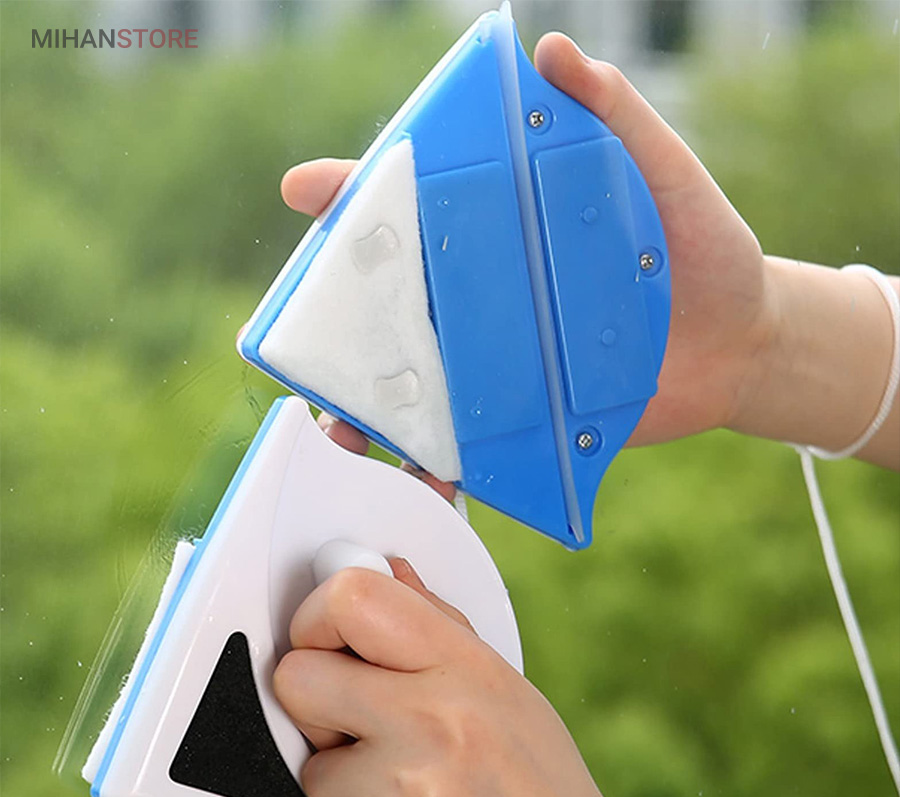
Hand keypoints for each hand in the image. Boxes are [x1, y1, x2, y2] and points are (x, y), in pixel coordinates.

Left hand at [273, 562, 666, 796]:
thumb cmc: (545, 794)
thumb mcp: (510, 694)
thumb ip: (440, 626)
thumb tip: (392, 572)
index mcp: (468, 667)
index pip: (352, 597)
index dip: (318, 614)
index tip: (325, 635)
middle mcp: (435, 717)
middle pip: (298, 676)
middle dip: (312, 699)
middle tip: (351, 719)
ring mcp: (407, 785)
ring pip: (307, 764)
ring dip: (341, 781)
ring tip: (407, 791)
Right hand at [279, 34, 771, 455]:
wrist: (743, 343)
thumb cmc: (701, 249)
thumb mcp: (664, 174)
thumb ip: (615, 115)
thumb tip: (553, 53)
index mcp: (500, 233)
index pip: (414, 210)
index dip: (355, 199)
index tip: (308, 192)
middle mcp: (485, 297)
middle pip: (390, 309)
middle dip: (336, 331)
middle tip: (304, 353)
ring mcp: (500, 360)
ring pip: (416, 385)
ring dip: (372, 413)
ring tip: (349, 437)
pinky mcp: (525, 415)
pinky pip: (471, 443)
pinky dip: (443, 467)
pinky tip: (427, 482)